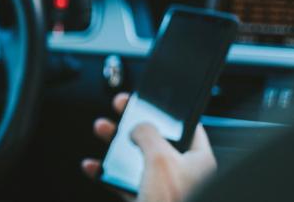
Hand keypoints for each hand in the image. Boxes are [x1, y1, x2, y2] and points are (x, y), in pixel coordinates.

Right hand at [81, 93, 216, 201]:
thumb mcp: (160, 159)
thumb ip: (149, 135)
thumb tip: (139, 126)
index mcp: (198, 160)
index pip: (186, 126)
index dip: (165, 111)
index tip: (148, 100)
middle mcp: (183, 174)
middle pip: (156, 140)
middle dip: (132, 125)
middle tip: (118, 111)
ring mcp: (164, 189)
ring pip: (137, 160)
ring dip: (116, 146)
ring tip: (101, 131)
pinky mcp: (147, 201)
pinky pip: (124, 184)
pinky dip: (107, 174)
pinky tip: (94, 167)